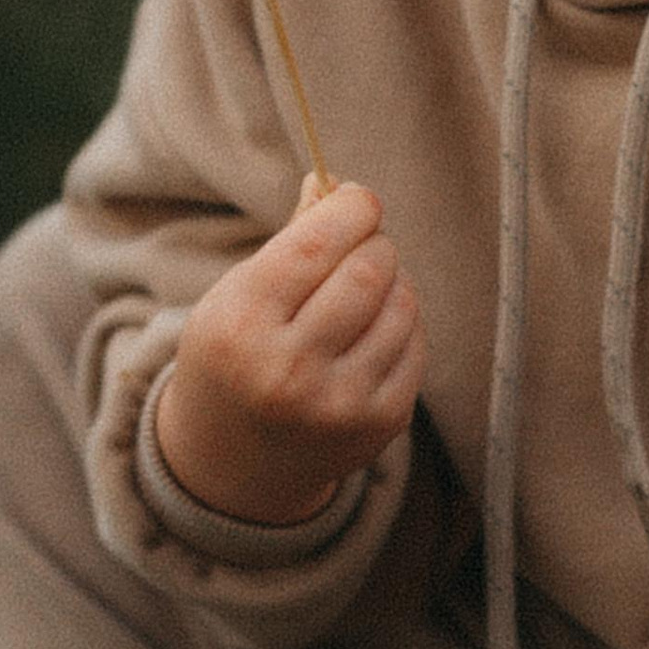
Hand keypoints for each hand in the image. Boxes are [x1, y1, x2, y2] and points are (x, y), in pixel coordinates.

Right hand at [154, 180, 426, 527]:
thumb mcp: (235, 298)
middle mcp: (288, 371)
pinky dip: (402, 321)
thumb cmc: (234, 359)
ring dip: (393, 280)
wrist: (233, 466)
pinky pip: (415, 343)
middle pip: (368, 270)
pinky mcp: (379, 423)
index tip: (358, 198)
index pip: (315, 245)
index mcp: (240, 327)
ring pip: (401, 304)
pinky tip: (375, 326)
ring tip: (366, 286)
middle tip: (362, 242)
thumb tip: (336, 182)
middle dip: (374, 242)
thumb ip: (291, 241)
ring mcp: (338, 404)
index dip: (351, 208)